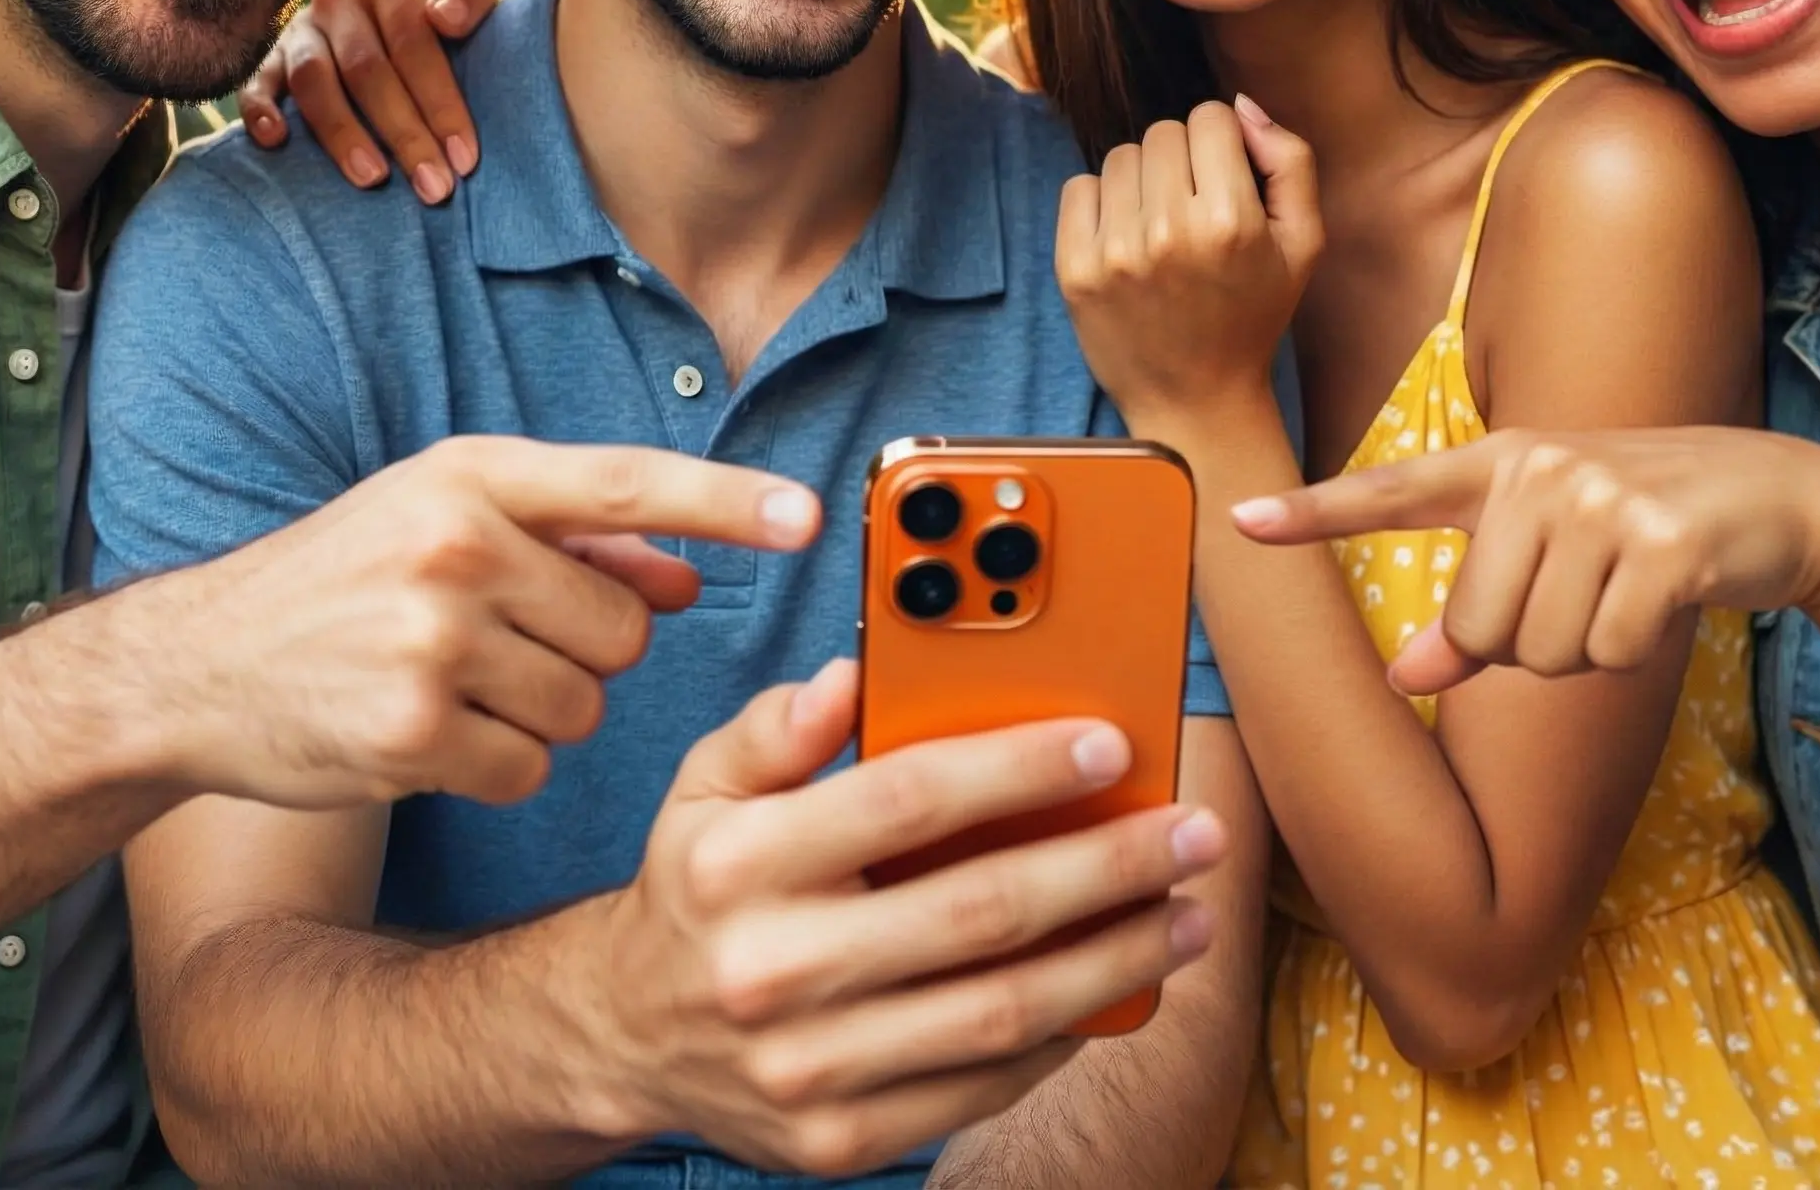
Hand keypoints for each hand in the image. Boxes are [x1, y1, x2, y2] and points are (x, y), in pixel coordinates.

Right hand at [125, 436, 819, 807]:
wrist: (198, 663)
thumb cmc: (346, 579)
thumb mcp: (449, 520)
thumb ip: (576, 540)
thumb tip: (689, 573)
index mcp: (473, 474)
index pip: (627, 480)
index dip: (727, 498)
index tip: (808, 516)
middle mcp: (456, 544)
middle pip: (627, 624)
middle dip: (588, 645)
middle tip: (503, 638)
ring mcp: (430, 639)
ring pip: (587, 700)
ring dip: (543, 708)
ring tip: (456, 679)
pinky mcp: (409, 731)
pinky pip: (530, 764)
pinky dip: (498, 763)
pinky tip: (432, 732)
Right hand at [238, 0, 507, 202]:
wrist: (415, 10)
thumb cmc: (459, 17)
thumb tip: (445, 17)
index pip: (415, 44)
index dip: (441, 103)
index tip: (466, 158)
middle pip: (368, 70)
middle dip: (404, 134)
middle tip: (434, 187)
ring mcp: (303, 26)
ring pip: (314, 81)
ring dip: (342, 134)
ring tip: (373, 180)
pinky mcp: (272, 56)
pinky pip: (258, 83)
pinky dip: (262, 111)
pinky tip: (278, 142)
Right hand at [580, 661, 1223, 1176]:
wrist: (628, 1035)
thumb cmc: (698, 887)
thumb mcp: (706, 785)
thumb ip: (775, 727)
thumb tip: (851, 678)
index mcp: (742, 864)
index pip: (905, 801)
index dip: (1017, 768)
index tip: (1109, 745)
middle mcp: (775, 969)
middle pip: (979, 913)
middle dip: (1108, 869)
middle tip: (1191, 835)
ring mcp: (810, 1069)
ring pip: (1001, 1012)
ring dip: (1117, 961)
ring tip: (1189, 914)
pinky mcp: (840, 1140)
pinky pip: (982, 1086)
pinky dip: (1062, 1035)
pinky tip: (1114, 986)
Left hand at [1057, 96, 1322, 425]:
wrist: (1195, 400)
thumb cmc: (1253, 317)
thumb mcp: (1303, 244)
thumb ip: (1291, 162)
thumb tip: (1243, 106)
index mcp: (1231, 220)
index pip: (1210, 118)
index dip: (1222, 145)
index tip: (1226, 183)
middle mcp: (1169, 231)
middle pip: (1163, 132)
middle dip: (1183, 160)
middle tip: (1194, 210)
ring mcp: (1115, 251)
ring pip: (1121, 156)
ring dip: (1142, 180)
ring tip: (1161, 228)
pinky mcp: (1075, 268)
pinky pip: (1079, 187)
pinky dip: (1101, 203)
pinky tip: (1126, 240)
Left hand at [1232, 426, 1819, 693]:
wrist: (1776, 495)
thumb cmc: (1642, 527)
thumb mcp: (1551, 551)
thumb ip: (1471, 614)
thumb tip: (1405, 678)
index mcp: (1498, 463)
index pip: (1387, 492)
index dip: (1311, 514)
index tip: (1237, 521)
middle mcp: (1537, 470)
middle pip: (1477, 627)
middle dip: (1525, 645)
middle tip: (1583, 594)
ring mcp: (1599, 500)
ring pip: (1539, 651)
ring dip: (1583, 650)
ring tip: (1622, 589)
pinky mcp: (1661, 542)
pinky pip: (1606, 654)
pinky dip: (1631, 650)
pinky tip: (1663, 598)